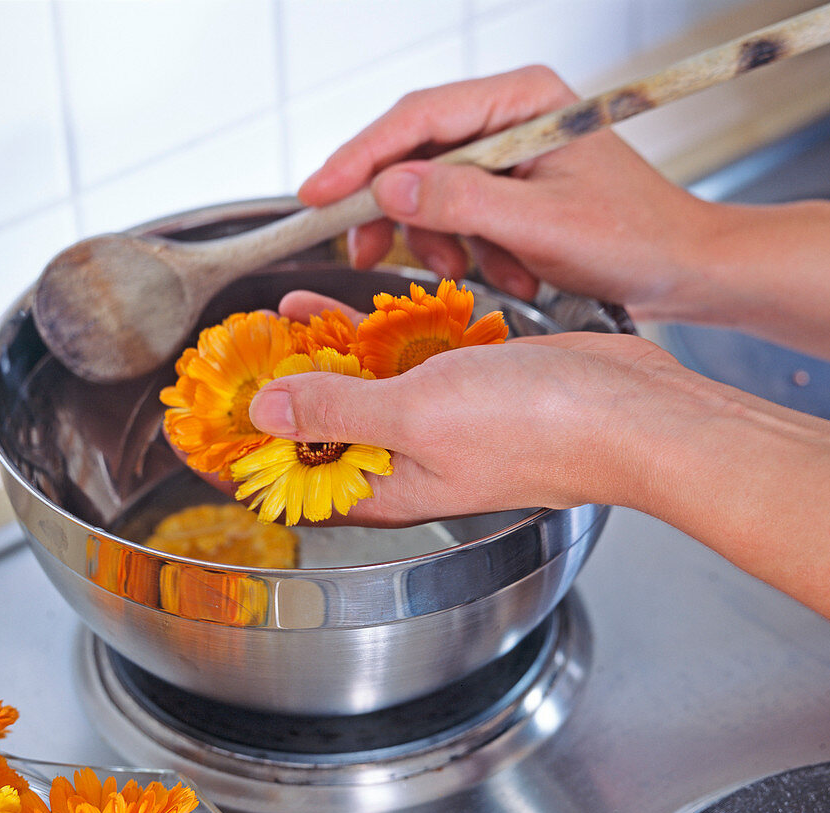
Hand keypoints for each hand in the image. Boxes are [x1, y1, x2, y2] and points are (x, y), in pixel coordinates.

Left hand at [252, 293, 681, 524]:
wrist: (633, 411)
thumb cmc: (539, 427)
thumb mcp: (418, 414)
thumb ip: (338, 412)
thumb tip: (264, 414)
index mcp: (387, 487)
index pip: (292, 485)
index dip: (239, 456)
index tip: (196, 422)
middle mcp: (408, 461)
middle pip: (319, 435)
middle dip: (272, 398)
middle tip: (227, 358)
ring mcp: (438, 423)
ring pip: (359, 391)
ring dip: (316, 358)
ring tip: (270, 321)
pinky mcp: (466, 387)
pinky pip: (402, 363)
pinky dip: (370, 338)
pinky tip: (340, 308)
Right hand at [297, 65, 718, 321]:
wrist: (684, 270)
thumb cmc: (634, 239)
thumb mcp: (543, 224)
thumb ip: (464, 202)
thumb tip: (389, 188)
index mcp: (522, 100)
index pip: (418, 117)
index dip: (360, 158)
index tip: (316, 196)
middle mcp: (511, 117)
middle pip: (418, 154)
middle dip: (397, 212)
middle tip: (365, 254)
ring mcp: (512, 154)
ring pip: (436, 193)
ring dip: (447, 243)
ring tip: (480, 275)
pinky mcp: (515, 190)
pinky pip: (466, 219)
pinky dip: (477, 254)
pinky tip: (514, 275)